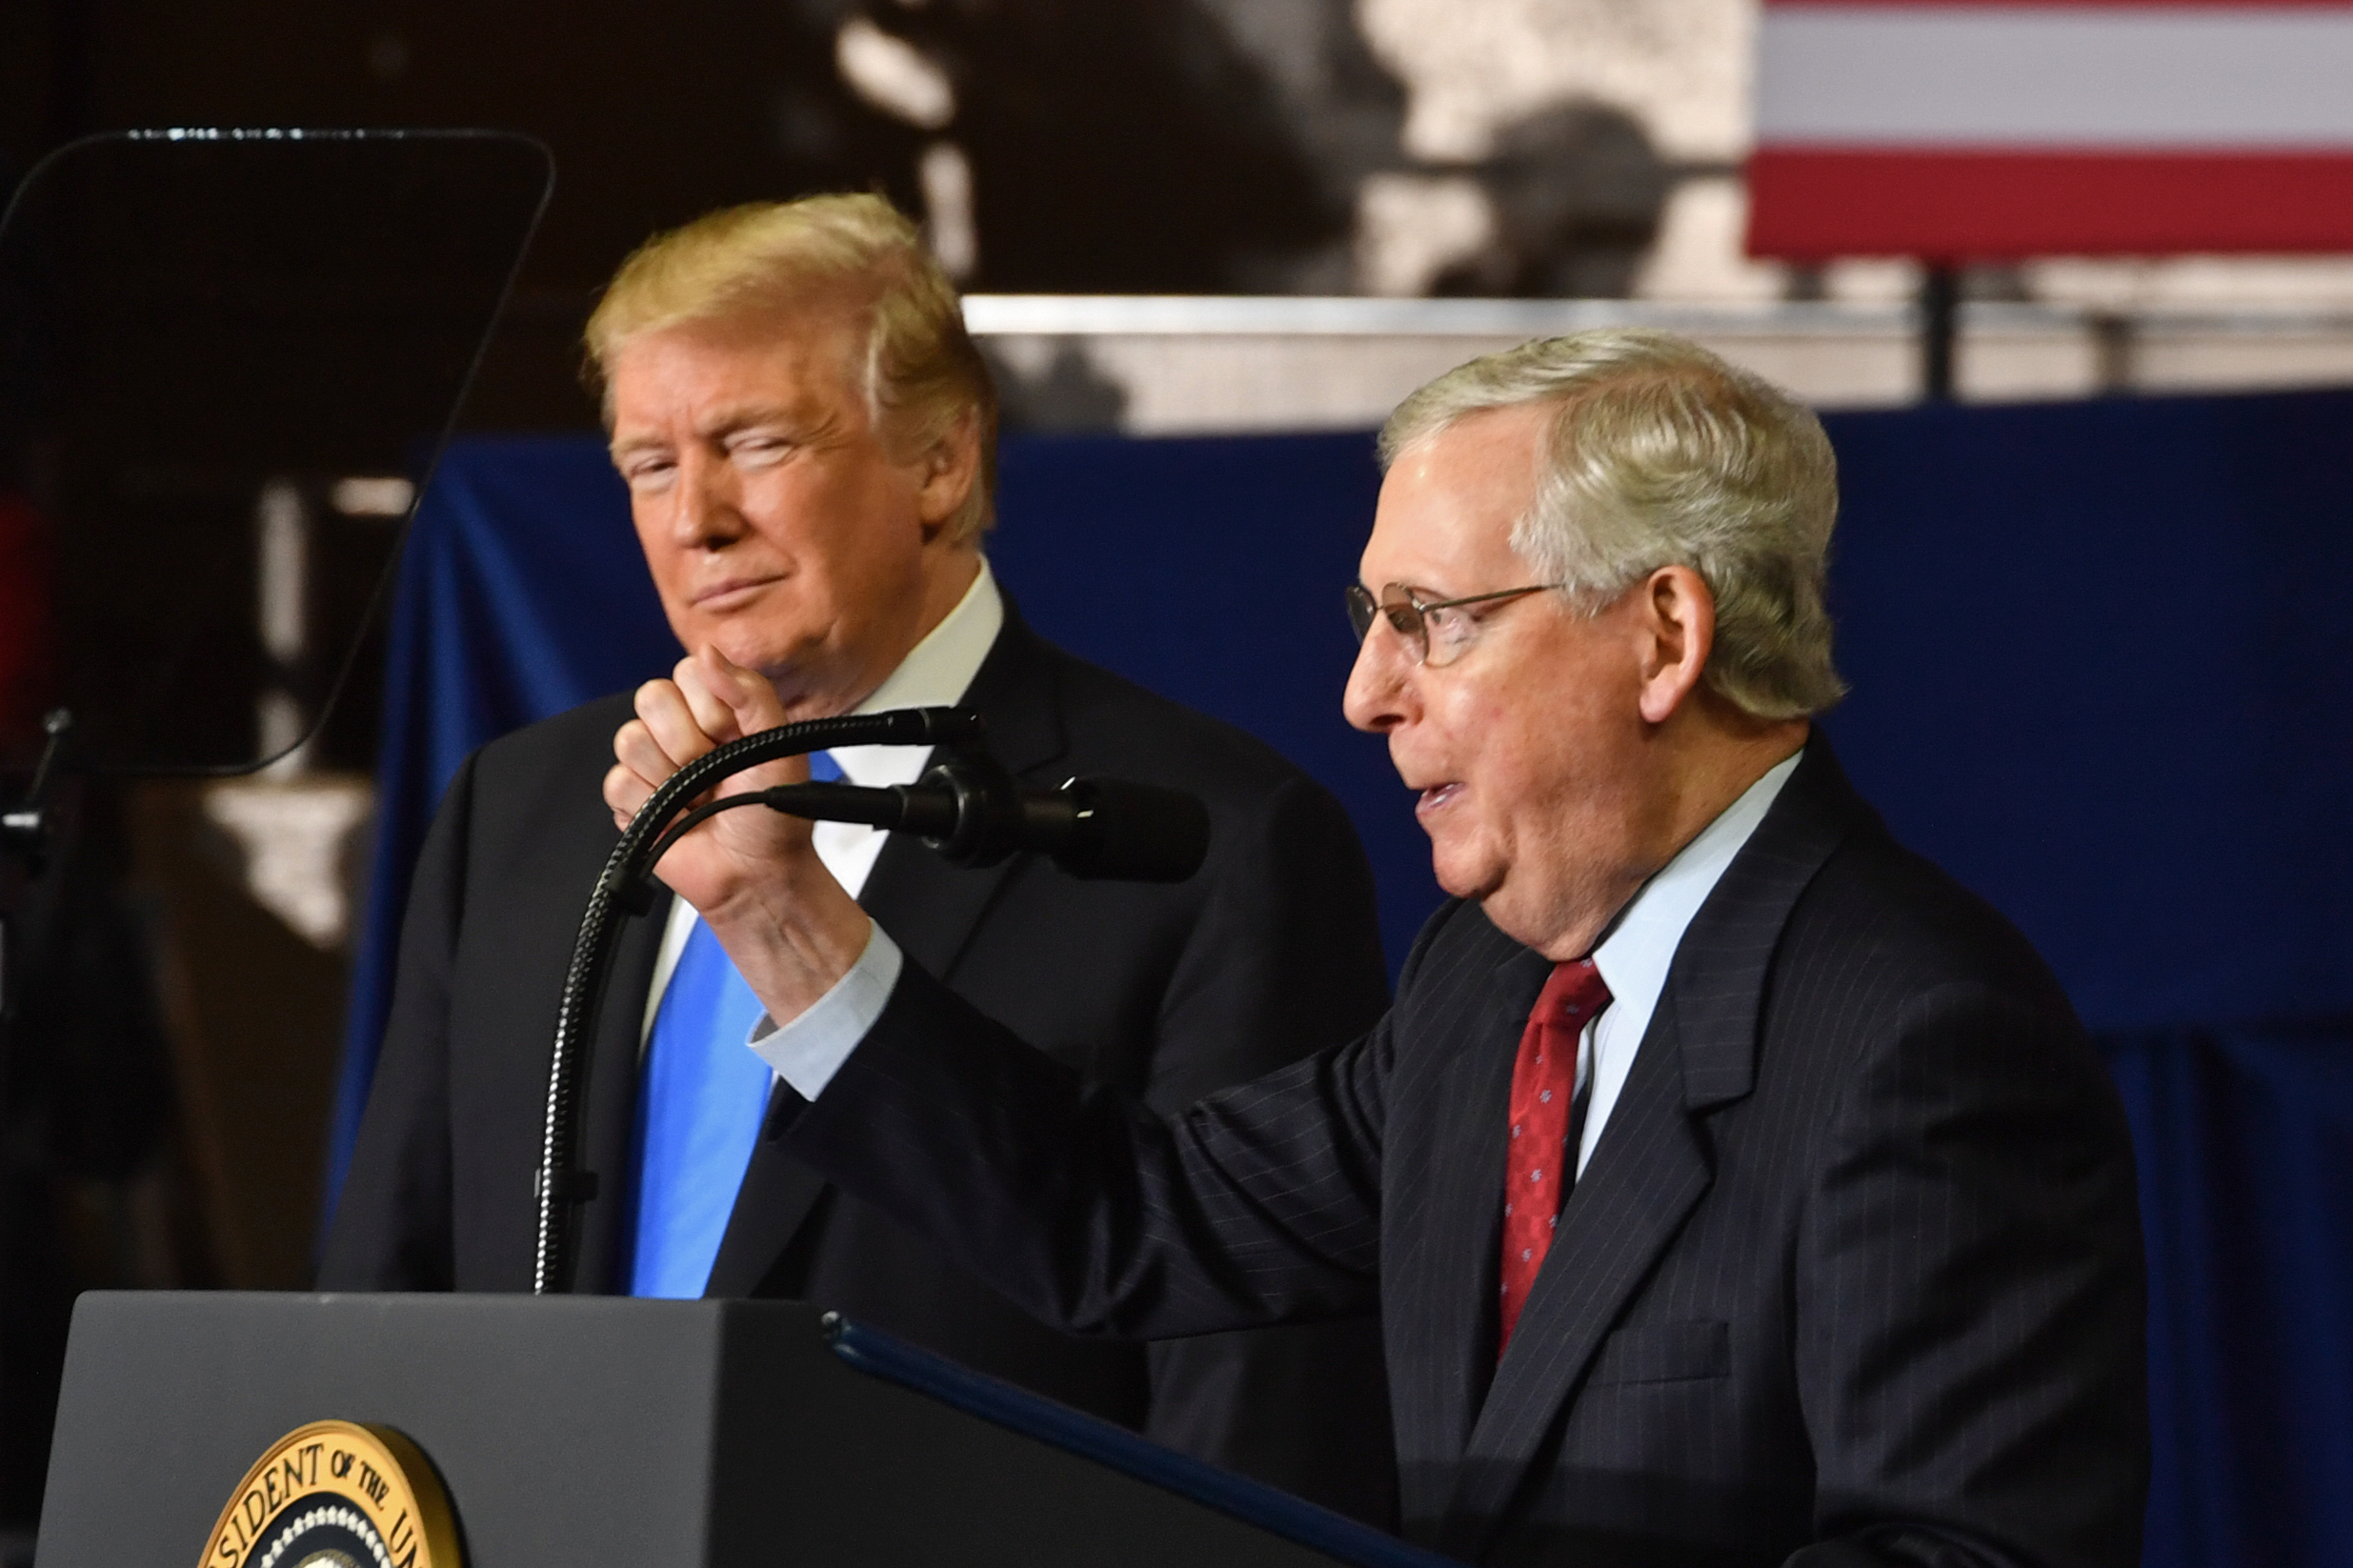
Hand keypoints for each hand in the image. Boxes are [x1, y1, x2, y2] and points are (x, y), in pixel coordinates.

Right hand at [604, 646, 870, 1020]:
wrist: (758, 873)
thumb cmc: (775, 811)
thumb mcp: (779, 742)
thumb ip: (750, 691)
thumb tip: (707, 651)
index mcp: (713, 707)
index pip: (684, 671)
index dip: (709, 706)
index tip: (733, 736)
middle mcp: (678, 729)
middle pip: (650, 699)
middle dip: (688, 742)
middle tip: (715, 772)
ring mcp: (651, 763)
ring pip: (629, 740)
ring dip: (671, 777)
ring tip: (698, 798)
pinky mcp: (630, 800)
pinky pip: (618, 783)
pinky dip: (652, 806)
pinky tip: (677, 818)